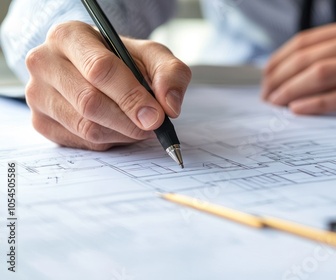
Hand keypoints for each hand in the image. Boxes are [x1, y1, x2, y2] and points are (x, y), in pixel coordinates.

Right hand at [25, 21, 190, 149]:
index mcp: (69, 36)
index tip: (156, 116)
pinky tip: (118, 129)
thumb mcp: (152, 56)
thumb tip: (170, 106)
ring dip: (122, 133)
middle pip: (89, 102)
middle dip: (129, 120)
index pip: (99, 69)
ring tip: (139, 126)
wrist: (96, 69)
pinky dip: (108, 141)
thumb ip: (170, 73)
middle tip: (153, 126)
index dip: (131, 96)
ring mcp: (37, 94)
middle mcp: (44, 62)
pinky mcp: (40, 121)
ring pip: (85, 127)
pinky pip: (81, 142)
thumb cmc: (122, 60)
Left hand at [261, 13, 335, 114]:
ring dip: (291, 89)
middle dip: (279, 77)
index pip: (307, 41)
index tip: (267, 76)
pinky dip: (317, 102)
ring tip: (275, 102)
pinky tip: (299, 108)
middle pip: (309, 56)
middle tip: (266, 94)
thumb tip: (302, 75)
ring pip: (321, 73)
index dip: (280, 59)